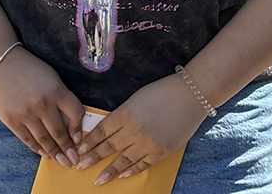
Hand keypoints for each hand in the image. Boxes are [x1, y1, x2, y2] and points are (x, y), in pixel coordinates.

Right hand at [0, 46, 86, 167]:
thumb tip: (70, 124)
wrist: (2, 63)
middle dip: (68, 149)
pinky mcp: (11, 120)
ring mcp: (26, 113)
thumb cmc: (31, 70)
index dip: (78, 129)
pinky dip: (37, 149)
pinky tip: (45, 153)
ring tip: (62, 161)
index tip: (79, 140)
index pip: (75, 114)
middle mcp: (42, 103)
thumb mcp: (53, 78)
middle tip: (73, 160)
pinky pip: (28, 140)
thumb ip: (62, 98)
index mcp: (57, 90)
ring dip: (54, 153)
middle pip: (59, 132)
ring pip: (44, 140)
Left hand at [76, 73, 207, 183]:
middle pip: (108, 147)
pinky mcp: (161, 151)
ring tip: (98, 180)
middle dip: (92, 158)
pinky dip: (132, 170)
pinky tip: (123, 175)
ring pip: (123, 160)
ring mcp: (147, 143)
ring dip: (109, 171)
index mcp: (125, 114)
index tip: (80, 150)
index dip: (90, 142)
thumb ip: (123, 114)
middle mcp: (134, 131)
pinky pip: (143, 164)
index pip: (102, 131)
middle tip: (80, 166)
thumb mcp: (137, 98)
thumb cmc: (164, 91)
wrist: (191, 94)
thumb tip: (110, 128)